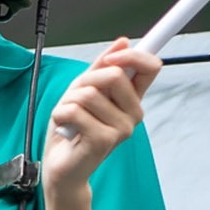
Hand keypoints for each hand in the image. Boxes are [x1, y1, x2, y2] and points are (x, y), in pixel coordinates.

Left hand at [43, 37, 158, 196]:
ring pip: (88, 93)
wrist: (62, 168)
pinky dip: (60, 114)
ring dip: (68, 101)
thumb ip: (100, 67)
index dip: (134, 55)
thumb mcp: (82, 90)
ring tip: (71, 119)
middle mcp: (133, 114)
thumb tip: (122, 42)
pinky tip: (66, 129)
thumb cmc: (72, 129)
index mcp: (131, 100)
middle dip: (85, 81)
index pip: (150, 68)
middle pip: (113, 74)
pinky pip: (74, 110)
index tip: (114, 57)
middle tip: (76, 100)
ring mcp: (122, 129)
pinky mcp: (104, 140)